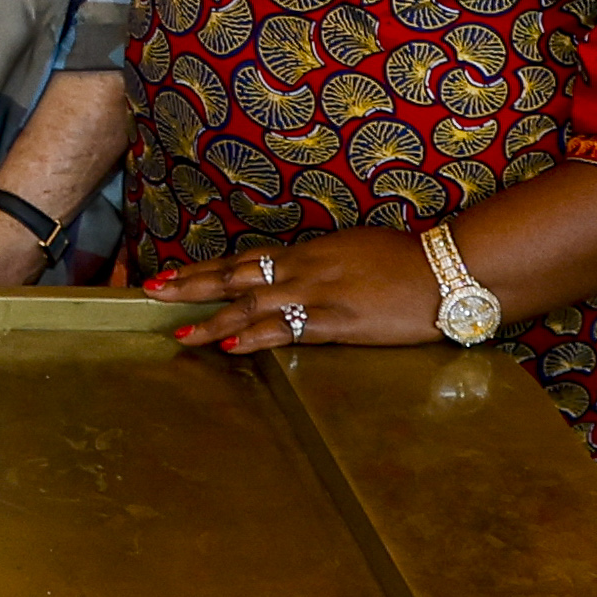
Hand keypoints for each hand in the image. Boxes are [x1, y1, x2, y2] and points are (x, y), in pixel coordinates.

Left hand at [145, 226, 438, 355]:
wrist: (446, 271)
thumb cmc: (406, 261)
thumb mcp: (354, 251)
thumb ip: (320, 263)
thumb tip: (295, 273)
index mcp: (307, 251)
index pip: (243, 260)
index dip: (204, 270)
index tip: (169, 275)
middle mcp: (304, 268)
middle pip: (235, 277)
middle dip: (191, 287)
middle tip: (151, 293)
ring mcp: (319, 294)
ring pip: (251, 305)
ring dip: (211, 319)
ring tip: (177, 332)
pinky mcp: (338, 322)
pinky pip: (287, 330)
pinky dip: (255, 337)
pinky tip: (230, 345)